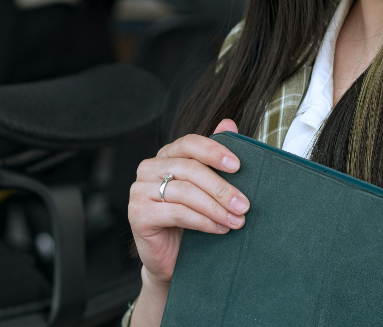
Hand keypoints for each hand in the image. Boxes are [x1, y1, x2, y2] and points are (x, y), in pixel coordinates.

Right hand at [127, 119, 247, 288]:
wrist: (172, 258)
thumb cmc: (191, 219)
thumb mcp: (207, 187)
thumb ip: (215, 156)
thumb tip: (229, 123)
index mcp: (167, 155)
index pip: (190, 143)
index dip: (214, 151)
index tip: (238, 166)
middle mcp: (149, 168)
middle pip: (190, 169)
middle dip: (221, 187)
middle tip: (244, 205)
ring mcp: (140, 190)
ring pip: (185, 192)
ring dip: (216, 207)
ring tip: (236, 220)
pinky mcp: (138, 214)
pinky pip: (176, 212)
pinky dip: (202, 221)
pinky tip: (219, 228)